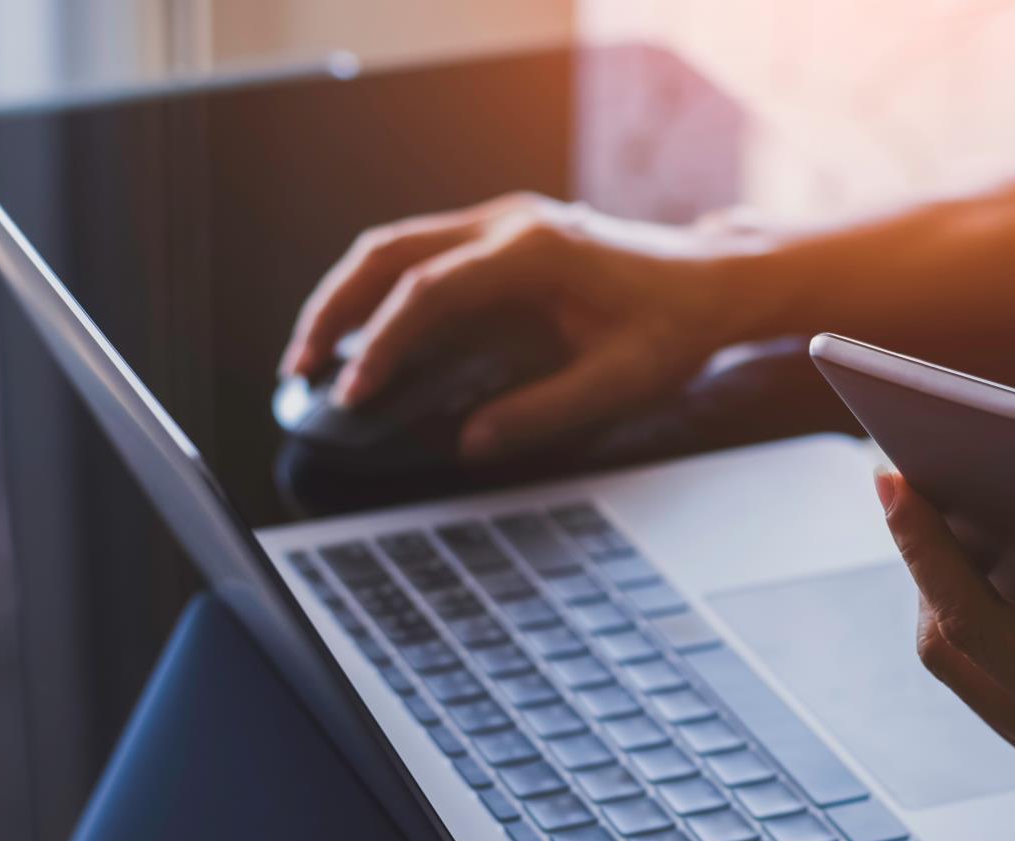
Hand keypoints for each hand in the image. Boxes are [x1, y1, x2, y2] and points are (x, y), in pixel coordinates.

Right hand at [281, 193, 768, 459]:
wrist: (714, 281)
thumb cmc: (674, 327)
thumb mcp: (619, 383)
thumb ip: (543, 413)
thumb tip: (471, 442)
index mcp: (534, 251)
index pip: (430, 290)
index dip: (381, 341)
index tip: (352, 391)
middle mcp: (509, 225)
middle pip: (390, 251)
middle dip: (335, 308)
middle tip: (301, 368)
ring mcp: (502, 224)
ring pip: (397, 246)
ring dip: (348, 296)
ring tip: (315, 357)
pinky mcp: (503, 240)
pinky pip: (423, 256)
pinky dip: (381, 293)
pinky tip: (365, 340)